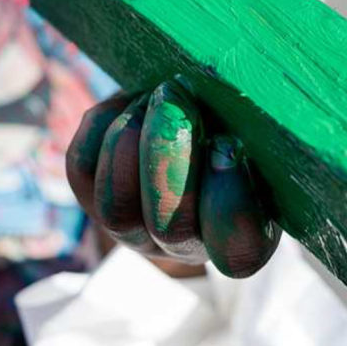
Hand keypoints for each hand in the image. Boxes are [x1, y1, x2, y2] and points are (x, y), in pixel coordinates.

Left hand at [66, 80, 280, 277]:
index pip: (237, 252)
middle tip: (178, 93)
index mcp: (242, 235)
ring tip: (156, 93)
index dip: (230, 202)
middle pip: (169, 225)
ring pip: (117, 206)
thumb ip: (259, 128)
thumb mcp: (263, 129)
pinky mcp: (91, 197)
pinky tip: (132, 102)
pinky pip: (83, 167)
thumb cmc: (241, 121)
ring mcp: (132, 227)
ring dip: (133, 137)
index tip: (230, 145)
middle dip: (169, 152)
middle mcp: (184, 243)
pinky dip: (105, 125)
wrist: (192, 114)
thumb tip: (244, 93)